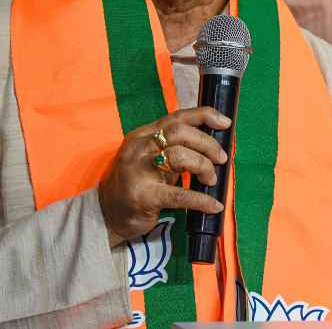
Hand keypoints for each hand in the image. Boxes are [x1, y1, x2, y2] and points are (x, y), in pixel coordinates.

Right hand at [98, 106, 230, 246]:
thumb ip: (175, 148)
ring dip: (204, 166)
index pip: (177, 117)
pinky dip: (201, 200)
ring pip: (180, 156)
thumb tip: (213, 145)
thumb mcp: (152, 159)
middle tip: (221, 158)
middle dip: (207, 143)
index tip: (225, 122)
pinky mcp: (143, 196)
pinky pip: (179, 194)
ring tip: (211, 180)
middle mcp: (139, 148)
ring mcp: (138, 171)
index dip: (204, 115)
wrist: (106, 215)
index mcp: (143, 135)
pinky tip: (213, 205)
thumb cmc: (137, 184)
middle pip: (180, 133)